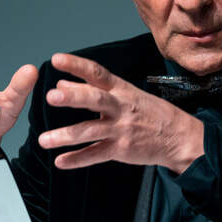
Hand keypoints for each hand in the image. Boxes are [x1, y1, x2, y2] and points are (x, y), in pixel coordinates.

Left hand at [38, 53, 203, 173]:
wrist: (178, 136)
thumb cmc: (149, 112)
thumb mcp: (125, 94)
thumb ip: (92, 89)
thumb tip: (61, 84)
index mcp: (121, 89)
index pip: (97, 72)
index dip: (77, 65)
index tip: (57, 59)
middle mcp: (120, 106)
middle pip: (95, 99)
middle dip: (73, 97)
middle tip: (51, 95)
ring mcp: (121, 129)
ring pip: (90, 130)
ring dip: (66, 135)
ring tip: (43, 139)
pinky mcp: (122, 149)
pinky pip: (96, 155)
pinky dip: (78, 160)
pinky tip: (60, 162)